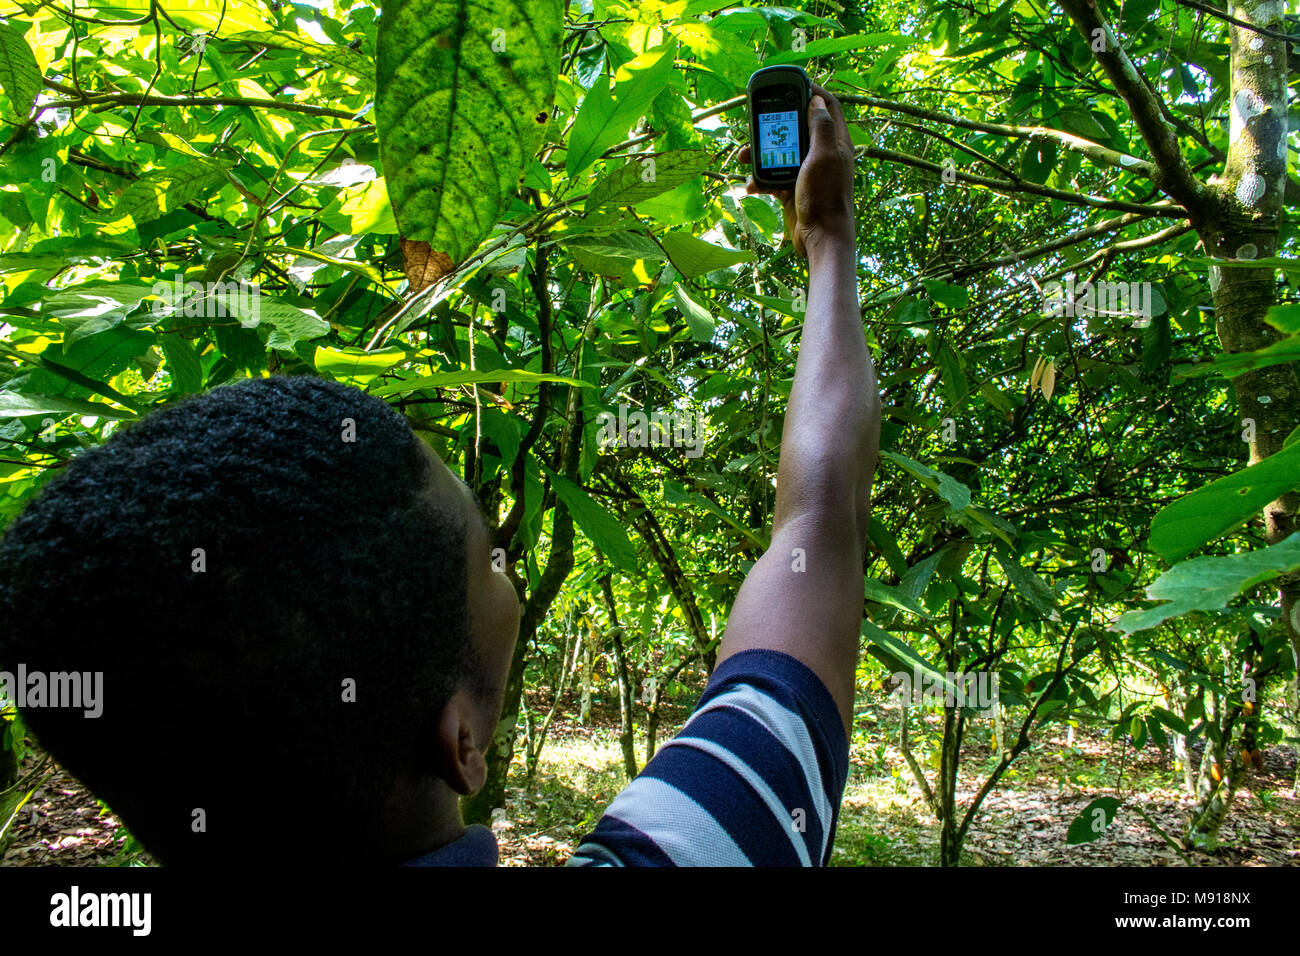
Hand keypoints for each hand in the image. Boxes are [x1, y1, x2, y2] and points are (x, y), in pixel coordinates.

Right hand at [738, 83, 856, 259]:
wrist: (820, 238)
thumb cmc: (825, 196)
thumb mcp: (824, 156)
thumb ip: (820, 126)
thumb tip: (816, 99)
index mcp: (836, 142)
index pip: (827, 106)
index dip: (812, 91)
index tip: (792, 83)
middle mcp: (823, 153)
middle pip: (798, 127)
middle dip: (775, 124)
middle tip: (758, 119)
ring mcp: (807, 171)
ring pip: (781, 152)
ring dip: (760, 153)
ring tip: (744, 155)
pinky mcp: (793, 188)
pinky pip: (773, 176)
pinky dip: (761, 179)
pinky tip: (751, 184)